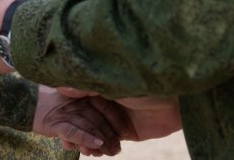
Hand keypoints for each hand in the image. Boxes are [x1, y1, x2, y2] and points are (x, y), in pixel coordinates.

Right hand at [34, 86, 126, 156]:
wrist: (26, 104)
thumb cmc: (52, 103)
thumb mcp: (72, 101)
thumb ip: (89, 107)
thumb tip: (107, 123)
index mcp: (85, 92)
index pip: (107, 106)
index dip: (118, 121)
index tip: (126, 133)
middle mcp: (78, 99)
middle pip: (99, 120)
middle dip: (111, 136)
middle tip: (117, 149)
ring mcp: (67, 110)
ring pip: (89, 127)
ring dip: (102, 142)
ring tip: (110, 152)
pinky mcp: (56, 123)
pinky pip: (74, 132)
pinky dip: (86, 139)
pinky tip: (95, 146)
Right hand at [58, 90, 181, 141]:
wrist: (177, 103)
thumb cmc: (147, 84)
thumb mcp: (113, 82)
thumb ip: (88, 84)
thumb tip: (60, 86)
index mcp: (104, 82)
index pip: (79, 97)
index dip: (69, 110)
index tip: (57, 120)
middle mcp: (108, 98)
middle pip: (86, 116)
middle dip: (76, 129)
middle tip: (66, 140)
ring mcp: (118, 115)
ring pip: (95, 130)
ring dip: (86, 140)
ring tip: (79, 149)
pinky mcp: (127, 130)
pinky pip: (108, 140)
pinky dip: (99, 147)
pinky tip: (91, 152)